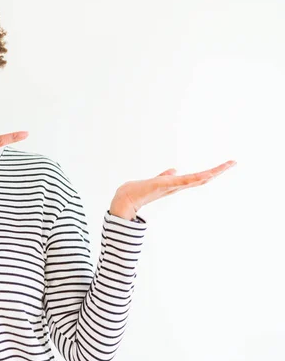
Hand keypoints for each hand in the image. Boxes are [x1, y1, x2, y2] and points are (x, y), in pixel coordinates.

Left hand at [109, 160, 237, 219]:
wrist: (127, 198)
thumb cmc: (141, 190)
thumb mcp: (157, 180)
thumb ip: (166, 176)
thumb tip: (174, 170)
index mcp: (178, 184)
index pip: (199, 177)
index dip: (213, 172)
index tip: (227, 164)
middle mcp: (178, 187)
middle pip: (202, 178)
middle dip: (218, 171)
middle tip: (233, 163)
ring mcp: (172, 187)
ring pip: (195, 180)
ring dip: (210, 173)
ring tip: (225, 166)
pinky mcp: (163, 185)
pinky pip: (180, 182)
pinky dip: (191, 179)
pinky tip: (201, 176)